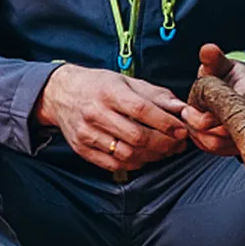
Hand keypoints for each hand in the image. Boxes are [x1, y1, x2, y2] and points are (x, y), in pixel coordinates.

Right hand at [35, 64, 188, 171]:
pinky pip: (113, 164)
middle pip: (136, 136)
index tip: (181, 130)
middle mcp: (95, 113)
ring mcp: (86, 134)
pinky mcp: (81, 149)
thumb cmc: (98, 86)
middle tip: (178, 144)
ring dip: (151, 156)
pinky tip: (144, 156)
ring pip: (126, 154)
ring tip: (164, 151)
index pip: (142, 110)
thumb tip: (184, 110)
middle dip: (163, 144)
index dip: (165, 123)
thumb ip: (156, 96)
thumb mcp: (127, 82)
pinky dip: (134, 163)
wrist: (60, 94)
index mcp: (109, 92)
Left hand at [182, 43, 244, 155]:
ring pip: (221, 145)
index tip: (189, 108)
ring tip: (190, 123)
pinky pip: (222, 151)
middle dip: (198, 127)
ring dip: (199, 137)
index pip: (231, 109)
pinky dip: (204, 144)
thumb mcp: (218, 65)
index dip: (206, 114)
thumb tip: (207, 49)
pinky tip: (197, 133)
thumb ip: (212, 59)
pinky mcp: (242, 141)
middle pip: (224, 132)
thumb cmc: (225, 76)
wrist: (235, 89)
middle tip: (186, 116)